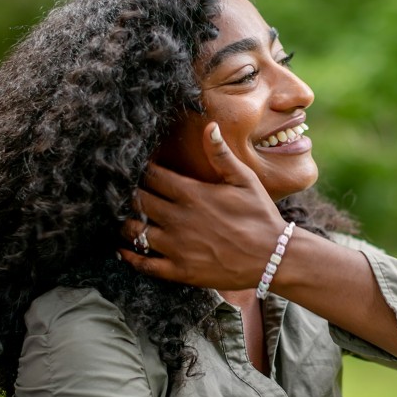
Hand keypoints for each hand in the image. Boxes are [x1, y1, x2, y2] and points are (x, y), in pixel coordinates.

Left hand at [118, 123, 286, 290]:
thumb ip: (222, 155)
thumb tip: (209, 126)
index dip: (141, 170)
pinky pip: (144, 263)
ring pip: (135, 231)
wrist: (273, 257)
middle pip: (138, 201)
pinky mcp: (179, 270)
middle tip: (123, 192)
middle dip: (129, 195)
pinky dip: (129, 256)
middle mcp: (178, 218)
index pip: (152, 176)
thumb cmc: (261, 216)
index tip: (136, 169)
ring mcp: (176, 246)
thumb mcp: (245, 181)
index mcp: (192, 194)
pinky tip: (123, 250)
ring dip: (126, 223)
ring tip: (125, 219)